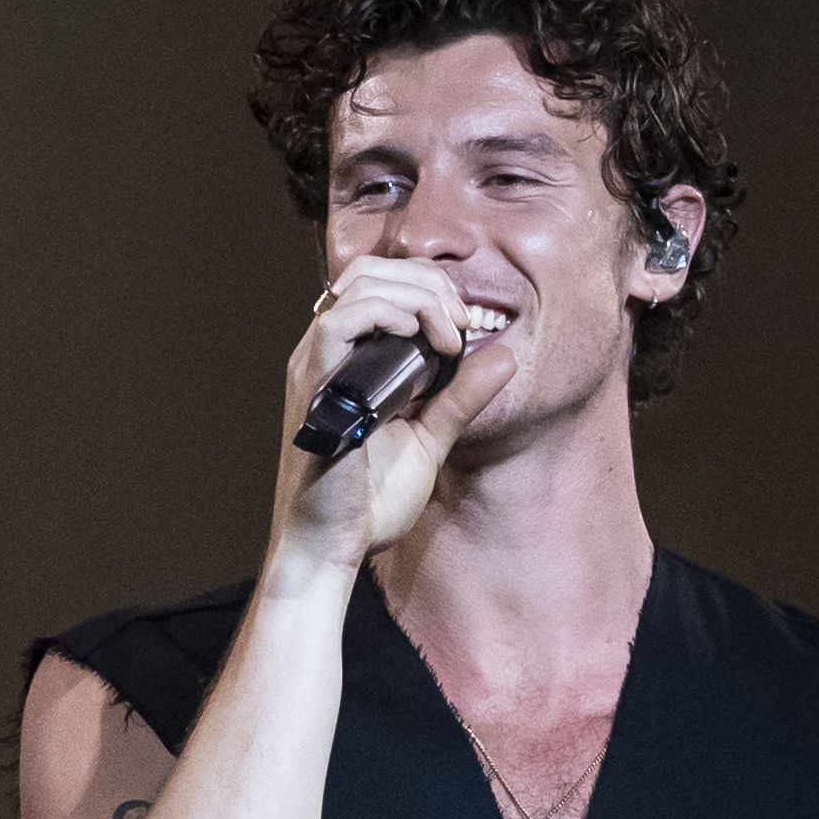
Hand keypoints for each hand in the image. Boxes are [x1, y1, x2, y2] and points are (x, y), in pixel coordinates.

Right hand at [269, 256, 518, 572]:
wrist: (332, 546)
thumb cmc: (368, 501)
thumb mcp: (430, 439)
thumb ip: (460, 398)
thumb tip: (506, 356)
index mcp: (351, 359)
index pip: (382, 284)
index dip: (429, 287)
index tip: (466, 325)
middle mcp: (327, 353)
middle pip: (371, 271)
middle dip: (427, 283)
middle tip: (462, 322)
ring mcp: (316, 364)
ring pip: (358, 284)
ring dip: (415, 295)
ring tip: (448, 336)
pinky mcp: (312, 383)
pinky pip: (340, 321)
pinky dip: (386, 314)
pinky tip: (418, 338)